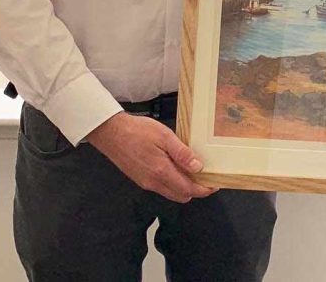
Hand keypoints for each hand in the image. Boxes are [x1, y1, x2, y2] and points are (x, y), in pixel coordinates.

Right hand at [87, 112, 216, 202]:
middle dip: (196, 190)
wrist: (111, 133)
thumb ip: (182, 154)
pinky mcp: (140, 179)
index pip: (188, 189)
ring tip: (194, 172)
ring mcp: (145, 182)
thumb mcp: (165, 137)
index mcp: (161, 172)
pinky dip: (173, 182)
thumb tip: (198, 167)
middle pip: (180, 195)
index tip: (215, 185)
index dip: (203, 190)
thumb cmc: (137, 131)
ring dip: (184, 186)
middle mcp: (153, 182)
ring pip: (170, 192)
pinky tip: (177, 168)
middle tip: (207, 177)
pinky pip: (161, 186)